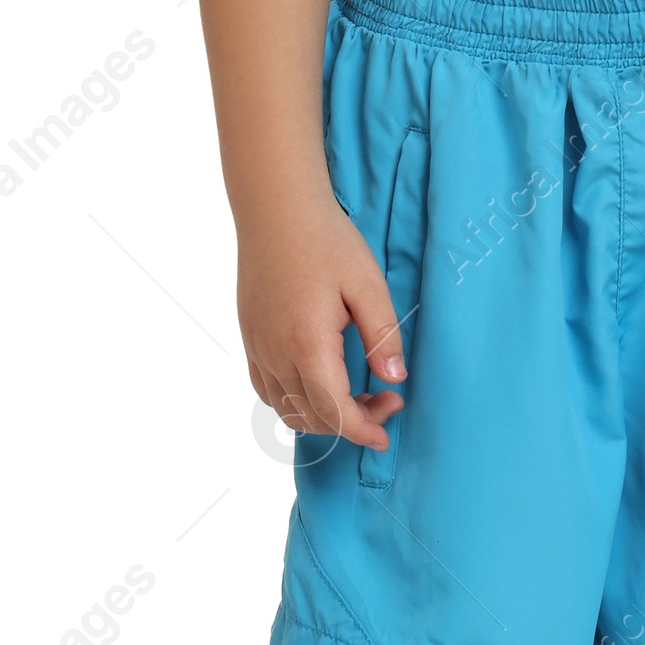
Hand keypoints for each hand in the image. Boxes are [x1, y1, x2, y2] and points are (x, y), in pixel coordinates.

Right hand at [239, 196, 405, 447]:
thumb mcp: (367, 285)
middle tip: (384, 399)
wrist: (276, 210)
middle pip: (311, 417)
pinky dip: (292, 401)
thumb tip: (395, 378)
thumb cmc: (326, 241)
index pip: (335, 412)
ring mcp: (258, 347)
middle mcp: (276, 354)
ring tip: (353, 396)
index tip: (385, 434)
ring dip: (321, 416)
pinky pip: (265, 388)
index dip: (363, 431)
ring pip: (285, 408)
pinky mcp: (249, 337)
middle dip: (351, 423)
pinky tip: (317, 384)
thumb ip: (383, 336)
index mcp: (308, 345)